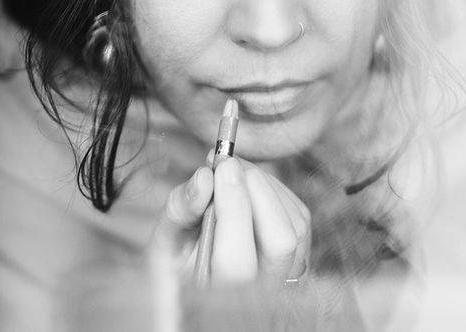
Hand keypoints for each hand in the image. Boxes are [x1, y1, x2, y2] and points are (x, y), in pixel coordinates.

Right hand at [150, 156, 310, 286]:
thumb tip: (205, 177)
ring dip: (265, 187)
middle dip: (258, 192)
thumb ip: (180, 209)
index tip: (222, 167)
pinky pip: (299, 218)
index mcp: (217, 301)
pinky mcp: (300, 259)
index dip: (234, 208)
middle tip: (230, 165)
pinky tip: (250, 186)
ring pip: (295, 227)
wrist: (201, 276)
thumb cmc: (179, 258)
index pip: (238, 263)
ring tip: (234, 172)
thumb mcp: (165, 240)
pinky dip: (275, 191)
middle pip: (280, 243)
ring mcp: (286, 280)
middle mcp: (260, 297)